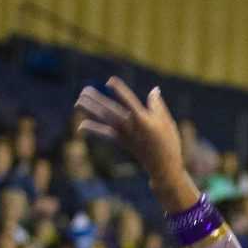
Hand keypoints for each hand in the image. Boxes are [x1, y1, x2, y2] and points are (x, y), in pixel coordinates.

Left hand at [74, 78, 194, 204]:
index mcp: (144, 120)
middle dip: (96, 100)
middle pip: (110, 111)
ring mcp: (125, 135)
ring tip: (78, 101)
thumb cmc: (169, 142)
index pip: (129, 101)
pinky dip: (93, 130)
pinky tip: (81, 126)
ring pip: (104, 121)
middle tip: (83, 91)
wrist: (164, 167)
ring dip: (90, 111)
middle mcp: (131, 127)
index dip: (119, 91)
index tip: (109, 81)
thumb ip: (157, 105)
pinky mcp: (122, 143)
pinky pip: (105, 135)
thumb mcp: (167, 121)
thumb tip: (154, 90)